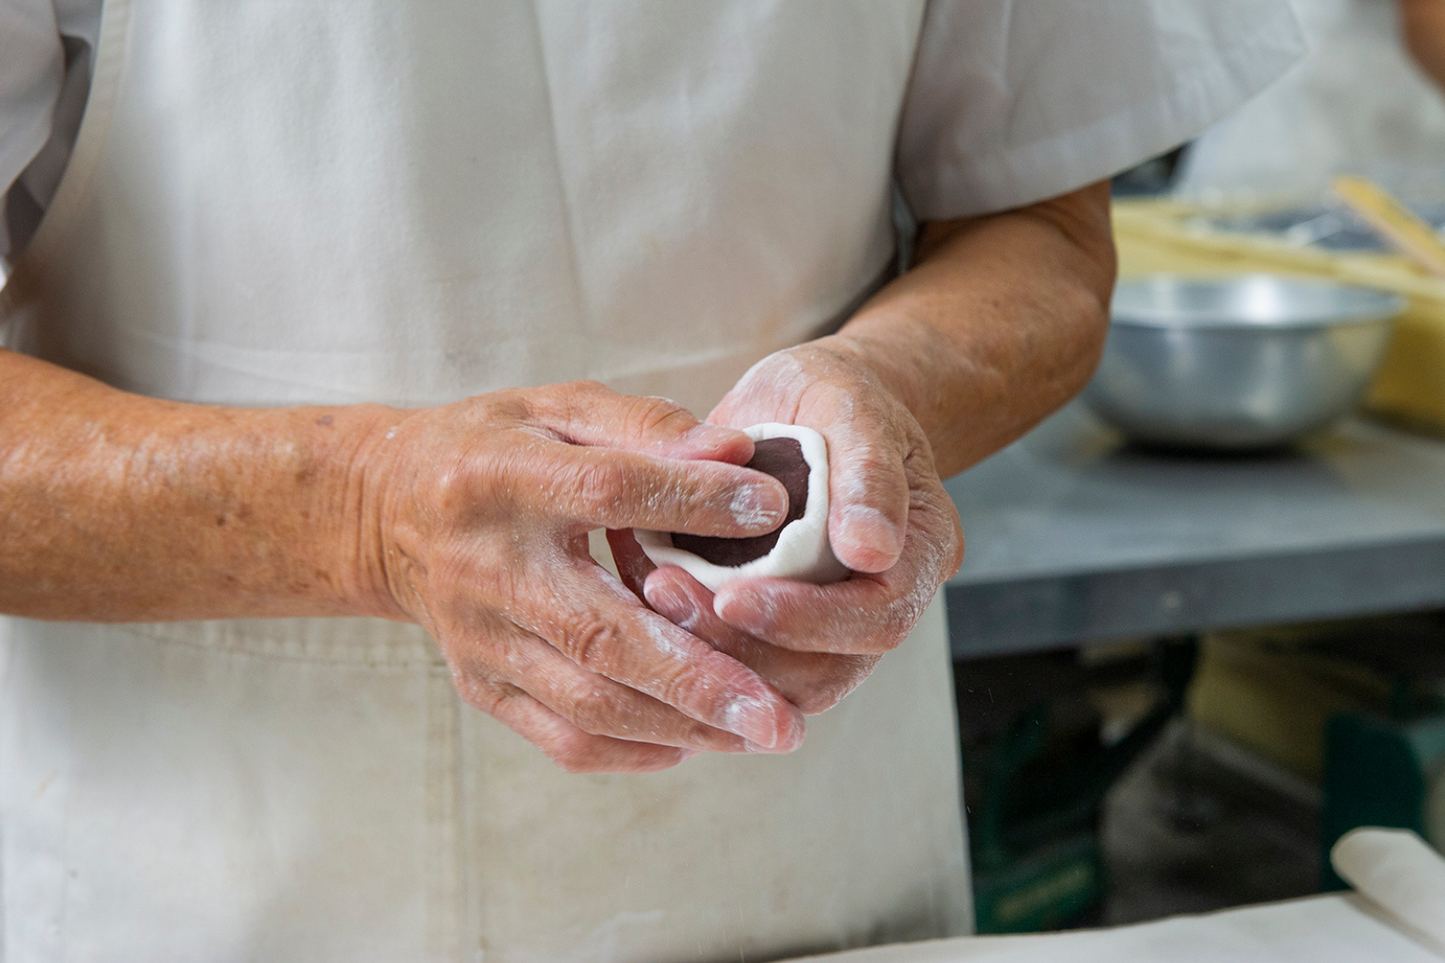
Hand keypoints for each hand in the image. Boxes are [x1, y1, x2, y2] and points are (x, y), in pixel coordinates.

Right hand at [353, 381, 804, 772]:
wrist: (389, 512)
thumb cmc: (496, 449)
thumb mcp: (560, 409)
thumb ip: (648, 426)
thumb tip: (738, 454)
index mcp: (504, 479)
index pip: (607, 491)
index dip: (690, 502)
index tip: (773, 512)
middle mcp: (487, 567)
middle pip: (600, 633)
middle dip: (698, 680)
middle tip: (779, 713)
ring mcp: (480, 638)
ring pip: (588, 702)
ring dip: (682, 726)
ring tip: (761, 731)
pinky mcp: (479, 685)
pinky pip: (563, 739)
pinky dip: (636, 750)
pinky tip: (697, 740)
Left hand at [611, 340, 964, 713]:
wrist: (805, 405)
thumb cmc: (834, 398)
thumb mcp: (852, 406)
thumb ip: (867, 473)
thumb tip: (873, 550)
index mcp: (920, 553)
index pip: (879, 618)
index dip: (807, 620)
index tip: (733, 597)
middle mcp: (882, 602)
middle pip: (826, 672)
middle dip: (743, 648)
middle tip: (666, 593)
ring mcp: (830, 626)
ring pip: (777, 684)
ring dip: (709, 653)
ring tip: (651, 591)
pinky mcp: (779, 630)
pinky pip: (740, 667)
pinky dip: (691, 642)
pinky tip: (643, 593)